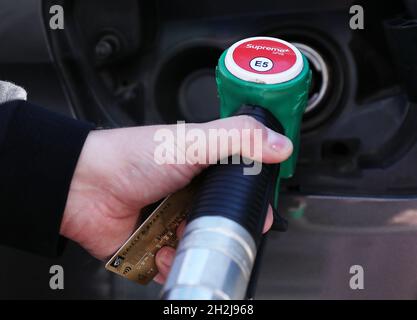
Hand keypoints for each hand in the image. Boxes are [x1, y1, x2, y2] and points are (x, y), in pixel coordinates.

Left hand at [60, 116, 292, 282]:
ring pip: (200, 244)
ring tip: (182, 238)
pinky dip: (171, 263)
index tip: (258, 212)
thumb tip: (280, 144)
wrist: (85, 186)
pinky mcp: (153, 244)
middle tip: (220, 231)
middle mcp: (187, 194)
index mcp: (201, 167)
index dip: (250, 200)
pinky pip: (173, 263)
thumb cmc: (131, 157)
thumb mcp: (193, 140)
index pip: (238, 186)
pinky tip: (163, 251)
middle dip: (224, 231)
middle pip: (221, 220)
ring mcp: (170, 220)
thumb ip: (239, 138)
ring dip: (196, 248)